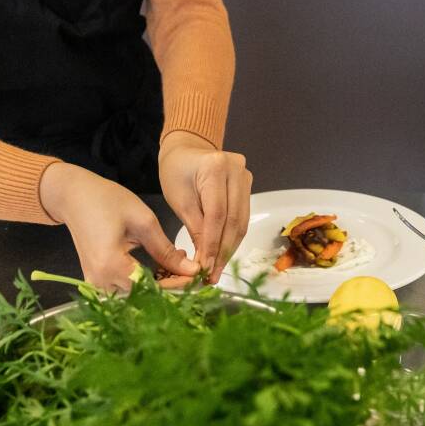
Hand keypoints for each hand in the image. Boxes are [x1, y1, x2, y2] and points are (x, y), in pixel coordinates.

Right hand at [39, 162, 197, 291]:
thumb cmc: (106, 201)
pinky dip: (146, 282)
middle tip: (192, 269)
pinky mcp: (97, 281)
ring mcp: (96, 284)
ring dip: (160, 285)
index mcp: (111, 267)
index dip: (179, 285)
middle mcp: (101, 282)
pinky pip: (126, 289)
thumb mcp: (143, 222)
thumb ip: (166, 251)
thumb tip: (191, 270)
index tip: (199, 275)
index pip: (154, 289)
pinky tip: (161, 267)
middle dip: (172, 286)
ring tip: (178, 265)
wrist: (74, 197)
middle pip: (145, 297)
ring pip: (137, 296)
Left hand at [158, 132, 251, 281]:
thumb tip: (205, 260)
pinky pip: (242, 216)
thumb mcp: (179, 200)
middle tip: (212, 275)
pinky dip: (233, 237)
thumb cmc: (176, 172)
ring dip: (230, 248)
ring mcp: (246, 177)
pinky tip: (223, 253)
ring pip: (242, 221)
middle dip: (223, 251)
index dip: (212, 244)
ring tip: (217, 269)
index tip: (204, 268)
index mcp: (215, 168)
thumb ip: (194, 228)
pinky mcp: (248, 185)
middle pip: (234, 220)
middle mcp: (237, 170)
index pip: (217, 215)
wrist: (186, 150)